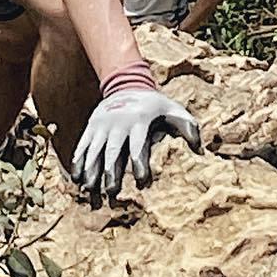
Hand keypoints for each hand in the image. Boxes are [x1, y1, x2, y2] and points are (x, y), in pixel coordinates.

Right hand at [71, 87, 201, 197]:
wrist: (127, 84)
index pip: (138, 144)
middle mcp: (118, 123)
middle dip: (111, 172)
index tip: (143, 182)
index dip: (140, 163)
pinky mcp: (92, 126)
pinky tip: (77, 179)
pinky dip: (79, 161)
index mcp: (139, 120)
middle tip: (112, 193)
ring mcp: (102, 124)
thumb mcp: (173, 109)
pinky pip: (83, 145)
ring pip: (95, 149)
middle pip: (112, 150)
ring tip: (90, 190)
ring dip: (92, 170)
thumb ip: (187, 126)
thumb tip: (199, 150)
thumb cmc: (154, 104)